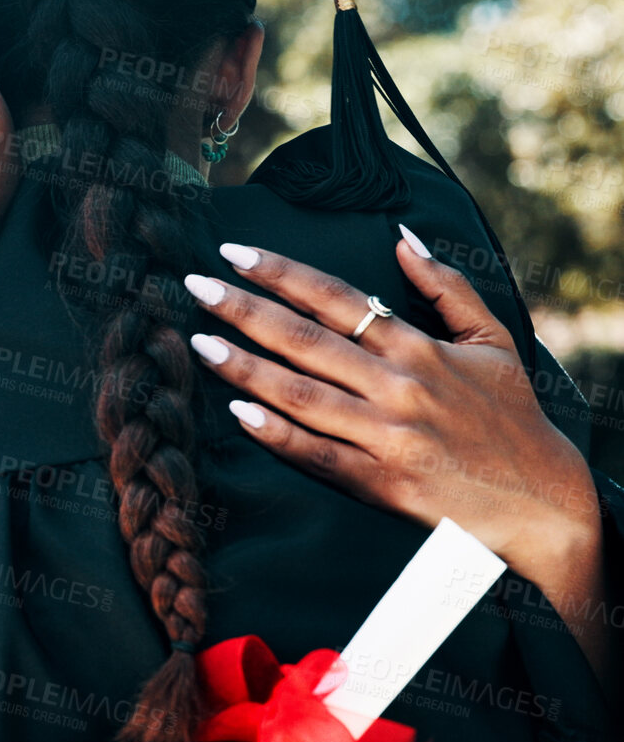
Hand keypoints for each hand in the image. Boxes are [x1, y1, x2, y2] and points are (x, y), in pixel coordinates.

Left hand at [183, 227, 608, 677]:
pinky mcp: (382, 484)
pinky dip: (277, 435)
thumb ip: (447, 286)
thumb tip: (404, 236)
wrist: (547, 505)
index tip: (233, 252)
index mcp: (419, 349)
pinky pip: (318, 456)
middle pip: (305, 340)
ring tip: (199, 342)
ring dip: (245, 368)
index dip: (281, 273)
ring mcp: (387, 437)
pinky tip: (237, 414)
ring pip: (301, 395)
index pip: (336, 299)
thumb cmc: (514, 418)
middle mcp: (398, 387)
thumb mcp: (493, 340)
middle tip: (194, 286)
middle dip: (244, 309)